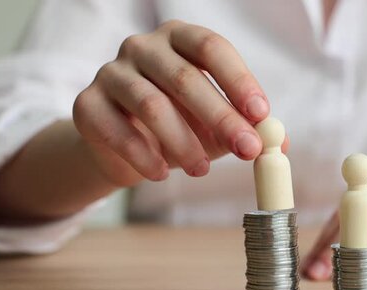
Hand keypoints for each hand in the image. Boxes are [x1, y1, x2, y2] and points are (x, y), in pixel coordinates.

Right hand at [73, 20, 269, 186]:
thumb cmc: (181, 126)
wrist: (126, 149)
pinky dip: (143, 156)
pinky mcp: (86, 104)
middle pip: (184, 76)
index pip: (211, 47)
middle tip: (246, 149)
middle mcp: (143, 47)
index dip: (238, 79)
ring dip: (182, 142)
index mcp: (180, 39)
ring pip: (150, 104)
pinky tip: (161, 173)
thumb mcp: (218, 125)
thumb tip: (279, 142)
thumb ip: (248, 128)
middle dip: (221, 117)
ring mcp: (111, 72)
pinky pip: (116, 129)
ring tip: (202, 170)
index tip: (261, 114)